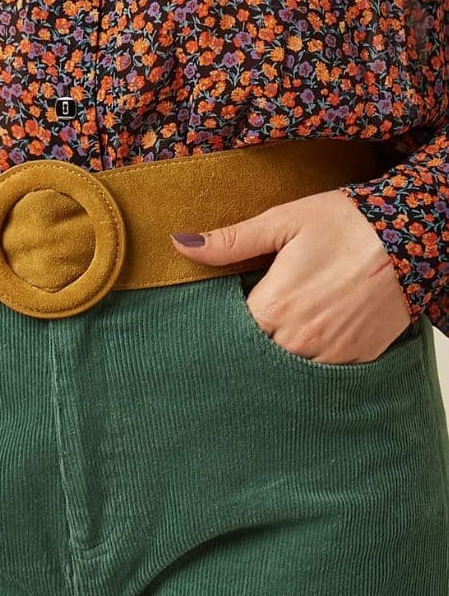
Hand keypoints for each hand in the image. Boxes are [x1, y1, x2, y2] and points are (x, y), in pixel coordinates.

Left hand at [170, 188, 413, 363]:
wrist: (414, 235)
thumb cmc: (348, 224)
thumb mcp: (285, 221)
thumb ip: (231, 241)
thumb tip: (180, 243)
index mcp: (272, 307)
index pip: (228, 334)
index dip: (223, 328)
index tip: (221, 321)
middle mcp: (297, 339)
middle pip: (255, 356)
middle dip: (249, 345)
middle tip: (251, 329)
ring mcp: (329, 355)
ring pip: (287, 370)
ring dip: (278, 357)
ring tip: (284, 332)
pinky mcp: (356, 360)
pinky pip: (322, 374)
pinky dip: (313, 363)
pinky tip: (312, 340)